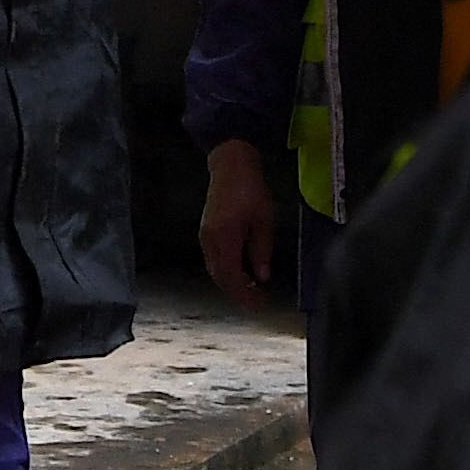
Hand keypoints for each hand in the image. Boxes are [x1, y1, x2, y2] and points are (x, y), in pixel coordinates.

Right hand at [200, 139, 279, 305]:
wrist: (230, 166)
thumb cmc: (250, 188)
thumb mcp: (264, 219)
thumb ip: (262, 250)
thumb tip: (262, 276)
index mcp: (225, 236)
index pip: (231, 276)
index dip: (244, 294)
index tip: (259, 304)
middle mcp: (210, 239)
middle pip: (220, 277)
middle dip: (238, 293)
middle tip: (257, 302)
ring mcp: (205, 236)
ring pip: (215, 270)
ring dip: (232, 284)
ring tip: (251, 291)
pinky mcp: (206, 232)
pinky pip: (214, 260)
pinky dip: (226, 272)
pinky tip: (241, 273)